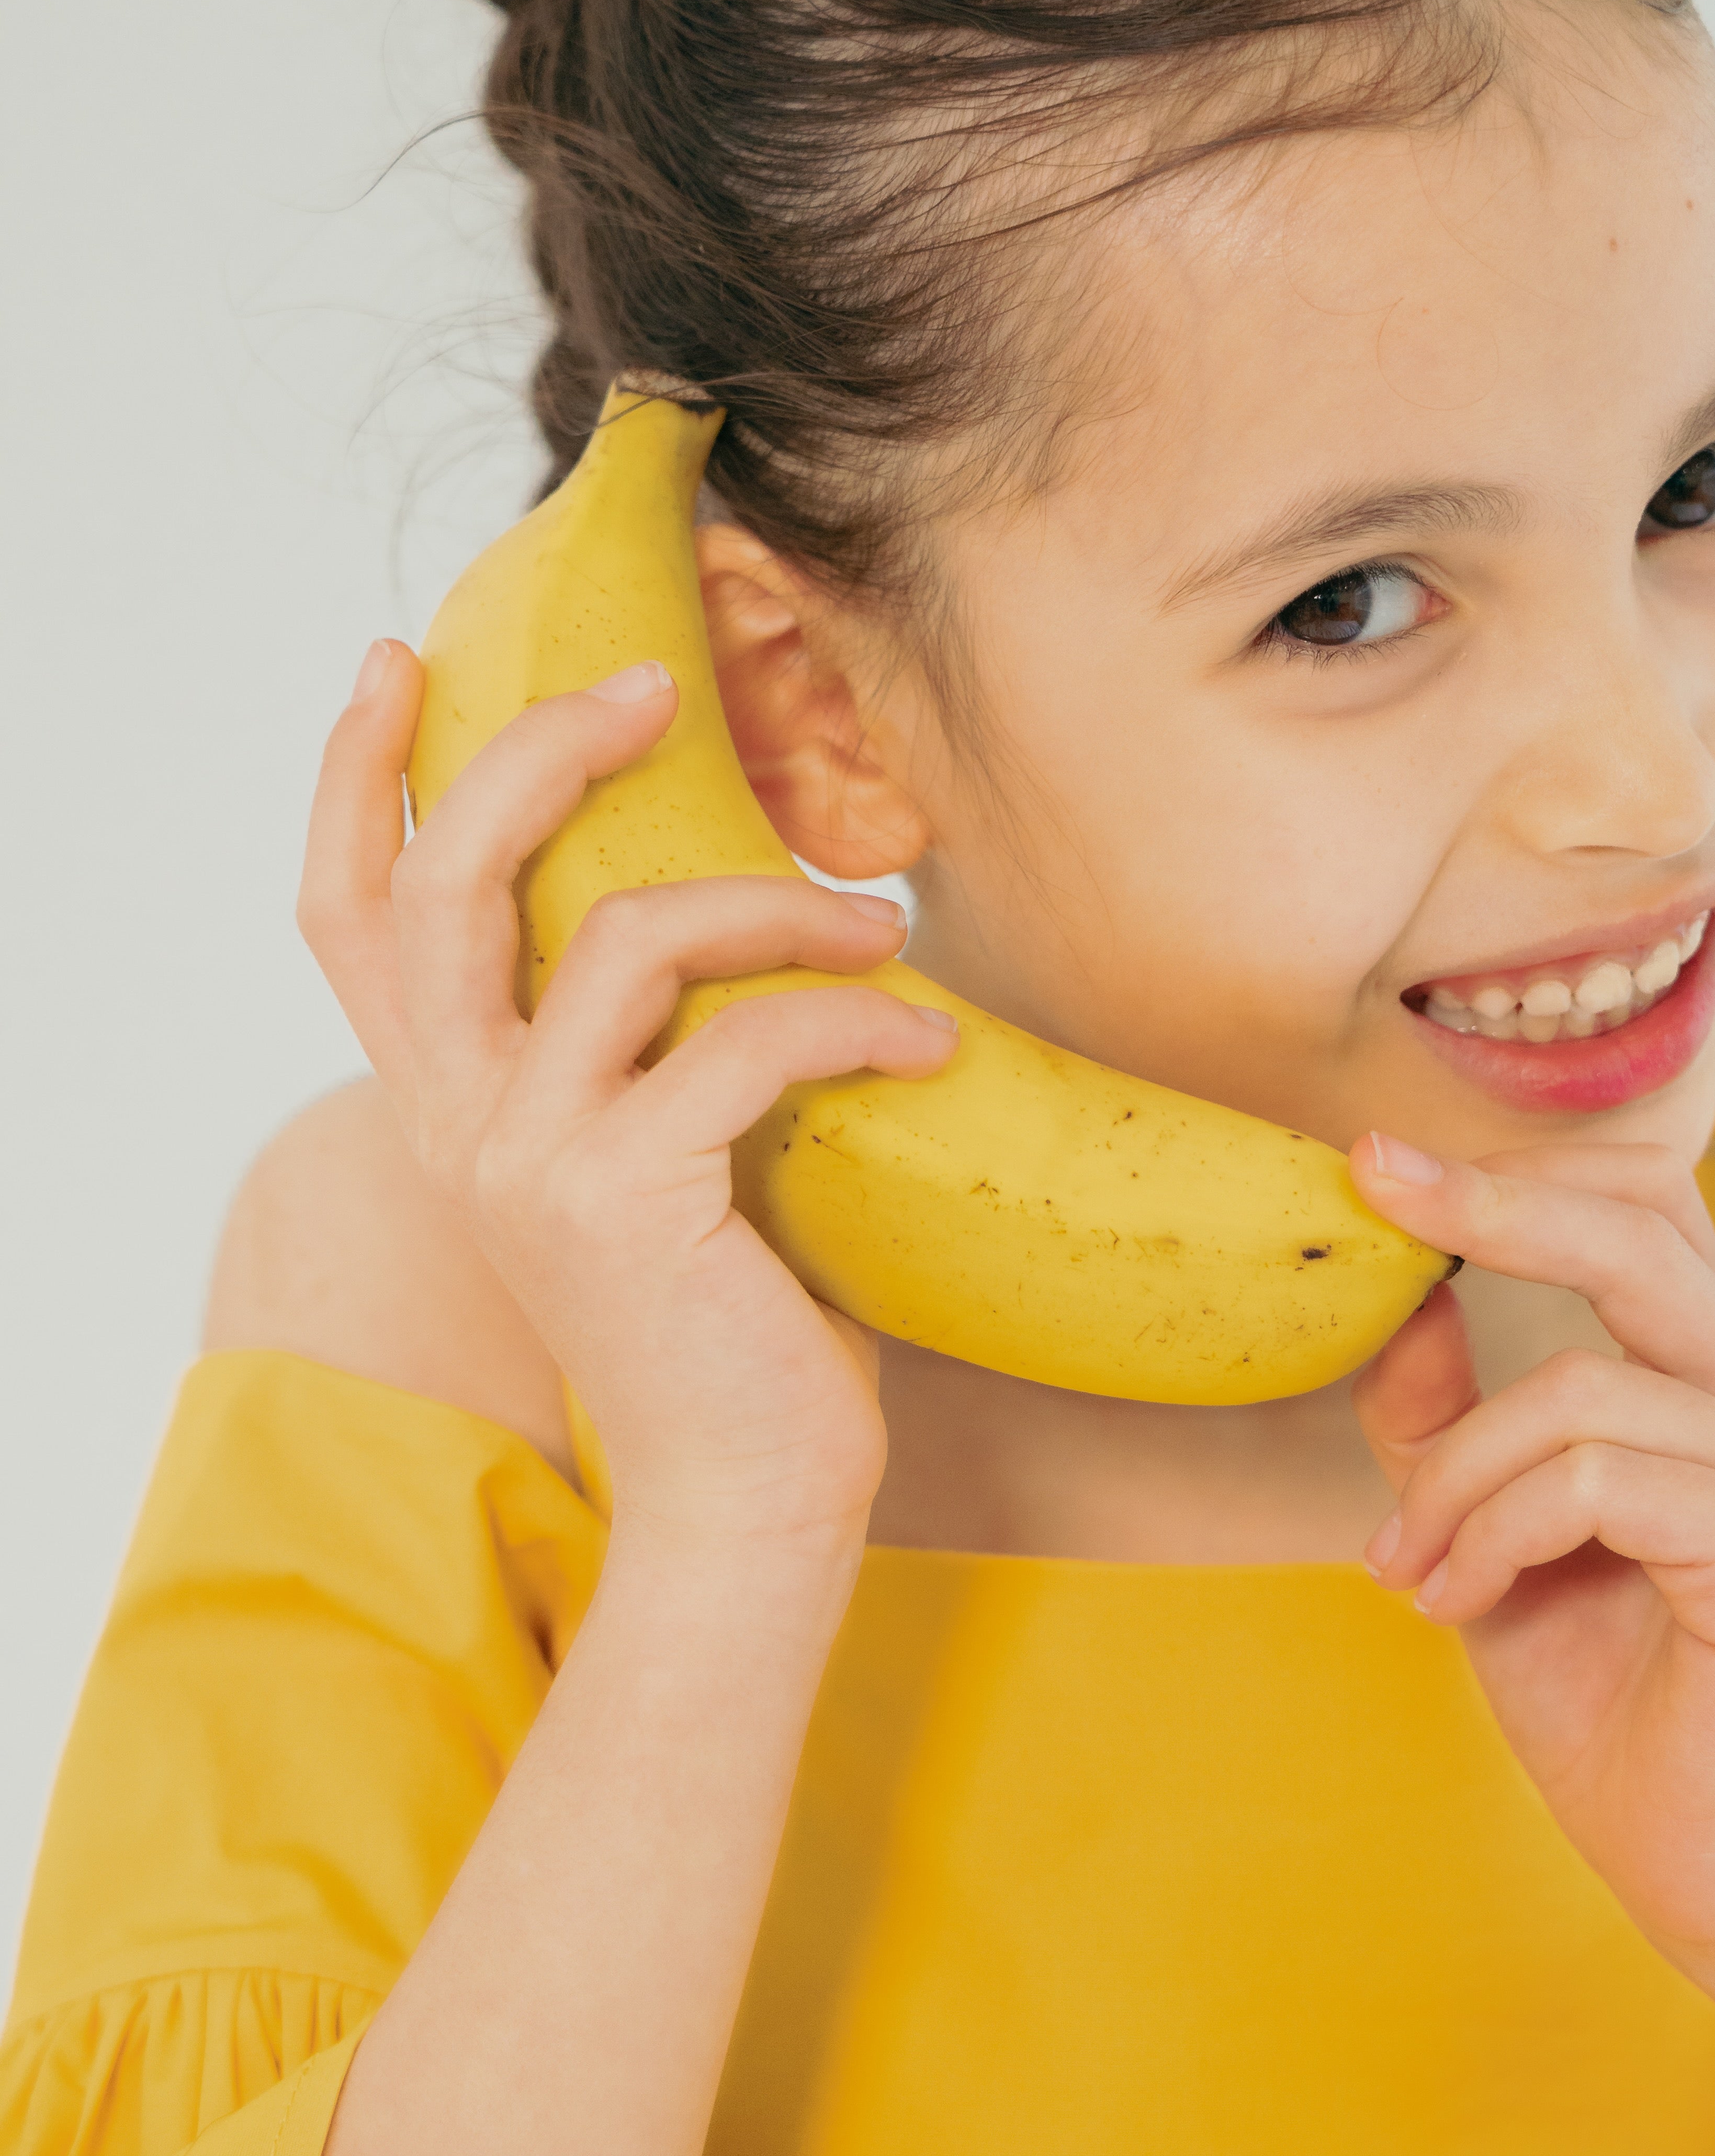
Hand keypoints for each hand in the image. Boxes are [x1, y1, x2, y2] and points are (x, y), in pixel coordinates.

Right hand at [297, 642, 958, 1554]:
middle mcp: (461, 1124)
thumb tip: (716, 884)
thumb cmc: (727, 1313)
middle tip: (654, 690)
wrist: (750, 1495)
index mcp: (454, 1104)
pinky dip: (848, 1018)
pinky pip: (744, 1042)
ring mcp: (529, 1161)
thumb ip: (631, 1039)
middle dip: (541, 755)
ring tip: (875, 927)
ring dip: (772, 904)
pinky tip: (924, 1040)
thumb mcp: (650, 1148)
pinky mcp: (624, 1199)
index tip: (399, 660)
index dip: (356, 778)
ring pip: (622, 938)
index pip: (349, 917)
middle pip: (447, 884)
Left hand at [1347, 1134, 1714, 1980]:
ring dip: (1452, 1480)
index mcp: (1710, 1375)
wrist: (1686, 1850)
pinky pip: (1592, 1486)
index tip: (1381, 1156)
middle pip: (1633, 1238)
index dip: (1519, 1168)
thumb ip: (1445, 1413)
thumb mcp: (1483, 1523)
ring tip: (1403, 1561)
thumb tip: (1395, 1293)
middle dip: (1493, 1206)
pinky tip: (1458, 1601)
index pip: (1639, 1212)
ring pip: (1575, 1395)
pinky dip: (1493, 1538)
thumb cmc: (1594, 1683)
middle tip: (1374, 1188)